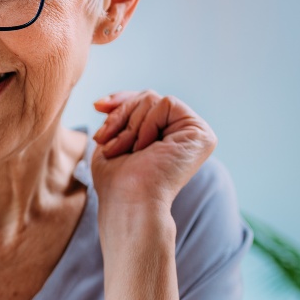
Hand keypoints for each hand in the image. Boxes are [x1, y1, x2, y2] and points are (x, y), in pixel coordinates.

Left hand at [91, 90, 216, 210]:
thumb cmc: (117, 182)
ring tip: (125, 151)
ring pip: (153, 98)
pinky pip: (166, 104)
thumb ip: (115, 120)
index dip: (120, 100)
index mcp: (164, 136)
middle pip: (146, 98)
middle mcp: (182, 134)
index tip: (97, 106)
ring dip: (129, 125)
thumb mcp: (110, 143)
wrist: (129, 201)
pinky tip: (144, 148)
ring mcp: (194, 133)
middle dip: (120, 115)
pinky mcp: (201, 134)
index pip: (144, 103)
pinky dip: (146, 124)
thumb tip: (103, 103)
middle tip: (104, 140)